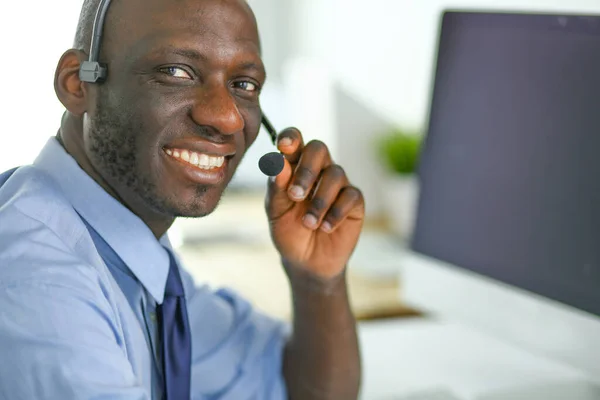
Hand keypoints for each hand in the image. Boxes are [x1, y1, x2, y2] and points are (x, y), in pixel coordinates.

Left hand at [265, 128, 364, 281]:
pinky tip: (325, 227)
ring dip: (319, 200)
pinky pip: (350, 196)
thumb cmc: (288, 231)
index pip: (295, 141)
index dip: (291, 137)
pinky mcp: (354, 202)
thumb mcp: (276, 211)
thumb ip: (276, 187)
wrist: (306, 262)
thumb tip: (277, 162)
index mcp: (294, 166)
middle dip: (307, 170)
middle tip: (295, 195)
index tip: (284, 145)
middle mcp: (318, 170)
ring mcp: (338, 184)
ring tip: (308, 223)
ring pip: (335, 174)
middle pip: (319, 149)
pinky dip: (335, 212)